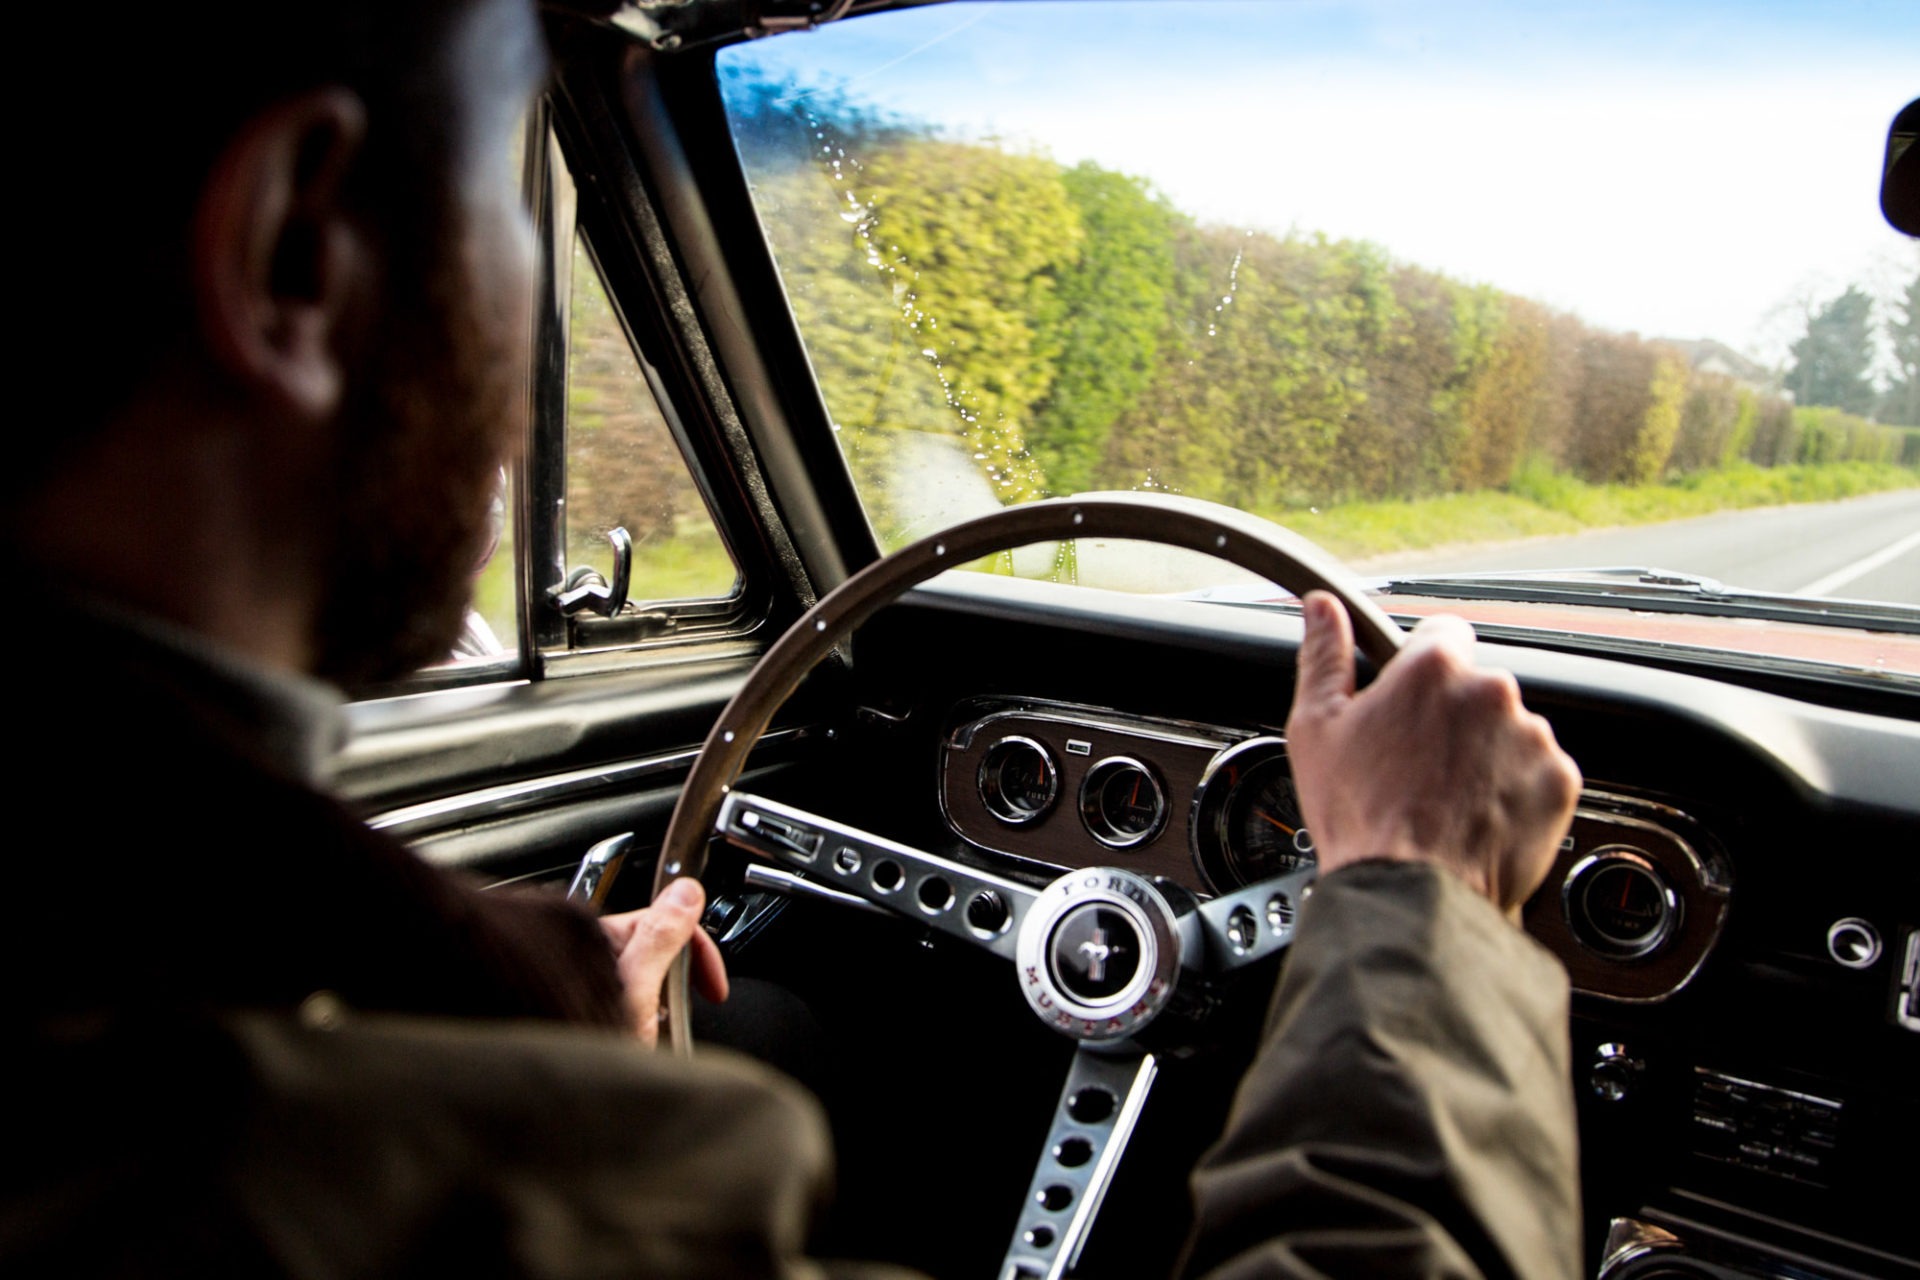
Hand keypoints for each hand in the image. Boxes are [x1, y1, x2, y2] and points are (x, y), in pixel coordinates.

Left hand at [600, 878, 730, 1045]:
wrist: (561, 1101)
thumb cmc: (584, 1047)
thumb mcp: (636, 988)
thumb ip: (662, 935)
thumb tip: (687, 891)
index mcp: (598, 938)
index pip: (663, 921)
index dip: (696, 951)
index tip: (713, 987)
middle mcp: (587, 956)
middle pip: (655, 951)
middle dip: (678, 982)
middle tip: (684, 1013)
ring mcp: (585, 986)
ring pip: (643, 981)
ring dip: (661, 1007)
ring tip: (657, 1036)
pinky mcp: (585, 1012)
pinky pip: (628, 1007)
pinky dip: (643, 1024)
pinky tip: (640, 1044)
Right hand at [1285, 591, 1580, 919]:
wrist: (1411, 894)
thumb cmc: (1359, 816)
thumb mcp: (1316, 728)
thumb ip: (1325, 656)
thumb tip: (1322, 609)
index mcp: (1433, 669)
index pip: (1442, 634)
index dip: (1422, 669)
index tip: (1410, 700)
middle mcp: (1491, 692)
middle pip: (1476, 687)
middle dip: (1453, 717)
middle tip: (1417, 763)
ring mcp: (1531, 737)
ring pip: (1509, 730)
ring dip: (1486, 753)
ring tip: (1446, 798)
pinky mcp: (1559, 782)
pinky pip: (1537, 772)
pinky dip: (1514, 790)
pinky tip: (1476, 816)